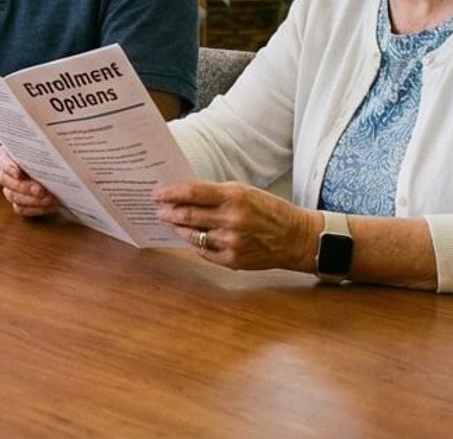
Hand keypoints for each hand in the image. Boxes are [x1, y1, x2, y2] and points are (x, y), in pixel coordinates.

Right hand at [0, 147, 61, 217]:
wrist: (48, 167)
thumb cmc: (42, 153)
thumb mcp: (41, 146)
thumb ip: (41, 147)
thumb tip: (52, 144)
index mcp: (5, 155)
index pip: (1, 159)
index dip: (8, 166)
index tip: (18, 172)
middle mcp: (5, 173)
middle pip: (8, 181)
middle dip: (25, 187)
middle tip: (40, 190)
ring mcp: (9, 189)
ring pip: (14, 197)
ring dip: (33, 200)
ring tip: (50, 199)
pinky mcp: (18, 203)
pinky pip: (22, 209)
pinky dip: (37, 209)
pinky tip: (51, 205)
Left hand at [152, 180, 321, 270]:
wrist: (295, 238)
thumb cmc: (269, 210)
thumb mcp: (245, 192)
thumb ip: (215, 194)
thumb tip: (184, 194)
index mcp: (235, 197)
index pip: (192, 192)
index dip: (170, 192)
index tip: (157, 193)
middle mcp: (231, 220)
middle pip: (187, 215)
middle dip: (168, 211)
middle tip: (159, 208)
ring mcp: (231, 243)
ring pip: (192, 236)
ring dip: (178, 228)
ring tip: (173, 222)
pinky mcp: (233, 261)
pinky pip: (204, 252)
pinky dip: (196, 243)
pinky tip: (193, 237)